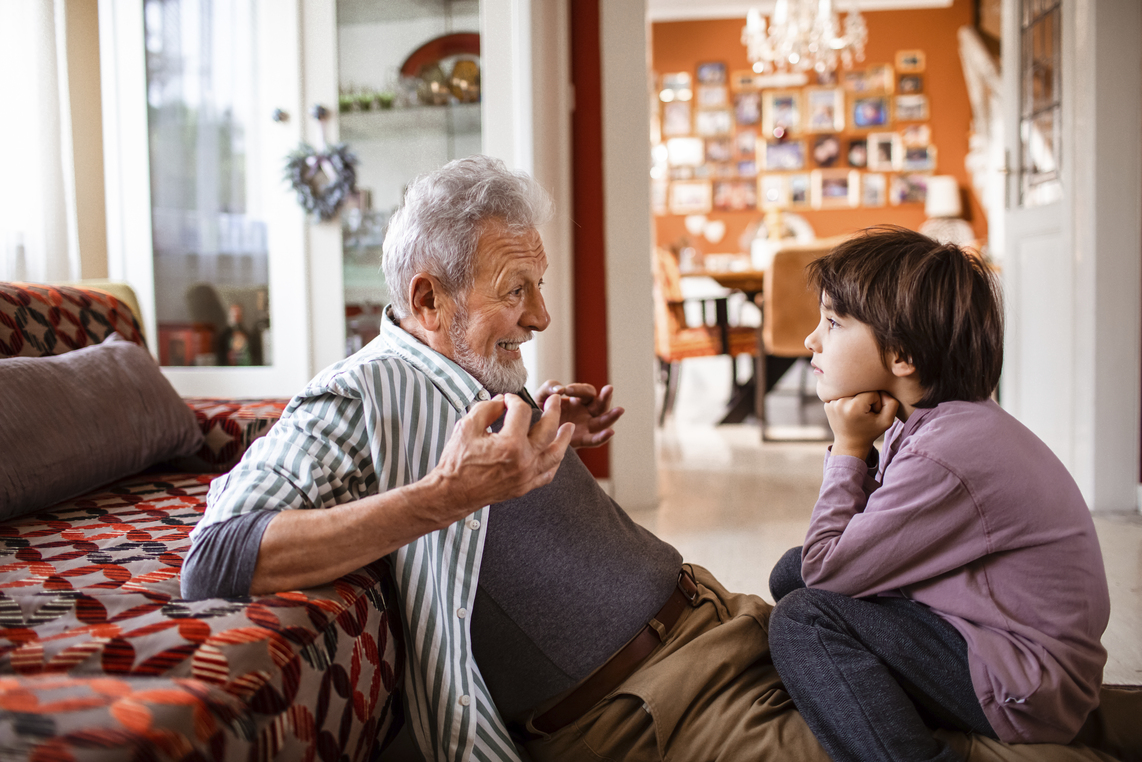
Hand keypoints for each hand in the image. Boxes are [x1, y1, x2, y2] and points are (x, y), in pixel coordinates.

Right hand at [427, 393, 573, 521]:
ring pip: (555, 454)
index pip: (521, 412)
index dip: (514, 400)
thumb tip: (502, 401)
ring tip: (569, 427)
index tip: (507, 399)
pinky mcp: (525, 487)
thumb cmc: (457, 461)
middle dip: (553, 411)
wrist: (452, 494)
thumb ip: (486, 409)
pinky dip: (554, 462)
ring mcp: (527, 476)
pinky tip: (556, 453)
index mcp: (510, 444)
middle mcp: (524, 460)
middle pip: (548, 429)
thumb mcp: (467, 427)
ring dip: (564, 438)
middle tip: (555, 400)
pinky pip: (548, 474)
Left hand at [535, 380, 624, 447]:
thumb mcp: (540, 397)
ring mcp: (585, 426)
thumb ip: (548, 388)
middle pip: (600, 404)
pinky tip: (610, 432)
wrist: (531, 435)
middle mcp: (585, 412)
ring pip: (603, 421)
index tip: (567, 390)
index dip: (579, 389)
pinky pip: (594, 440)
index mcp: (578, 400)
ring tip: (620, 410)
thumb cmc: (537, 413)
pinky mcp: (581, 440)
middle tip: (609, 388)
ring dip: (611, 416)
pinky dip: (602, 437)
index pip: (586, 392)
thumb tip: (560, 390)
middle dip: (605, 396)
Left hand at [823, 391, 898, 459]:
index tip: (872, 414)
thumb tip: (882, 390)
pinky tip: (849, 412)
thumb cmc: (869, 432)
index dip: (876, 403)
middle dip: (866, 399)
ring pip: (852, 390)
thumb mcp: (886, 421)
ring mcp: (831, 403)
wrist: (850, 443)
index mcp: (854, 406)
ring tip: (856, 413)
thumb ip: (891, 403)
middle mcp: (840, 402)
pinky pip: (844, 394)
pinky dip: (848, 401)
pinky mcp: (827, 404)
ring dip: (857, 399)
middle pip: (861, 389)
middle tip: (864, 413)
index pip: (872, 392)